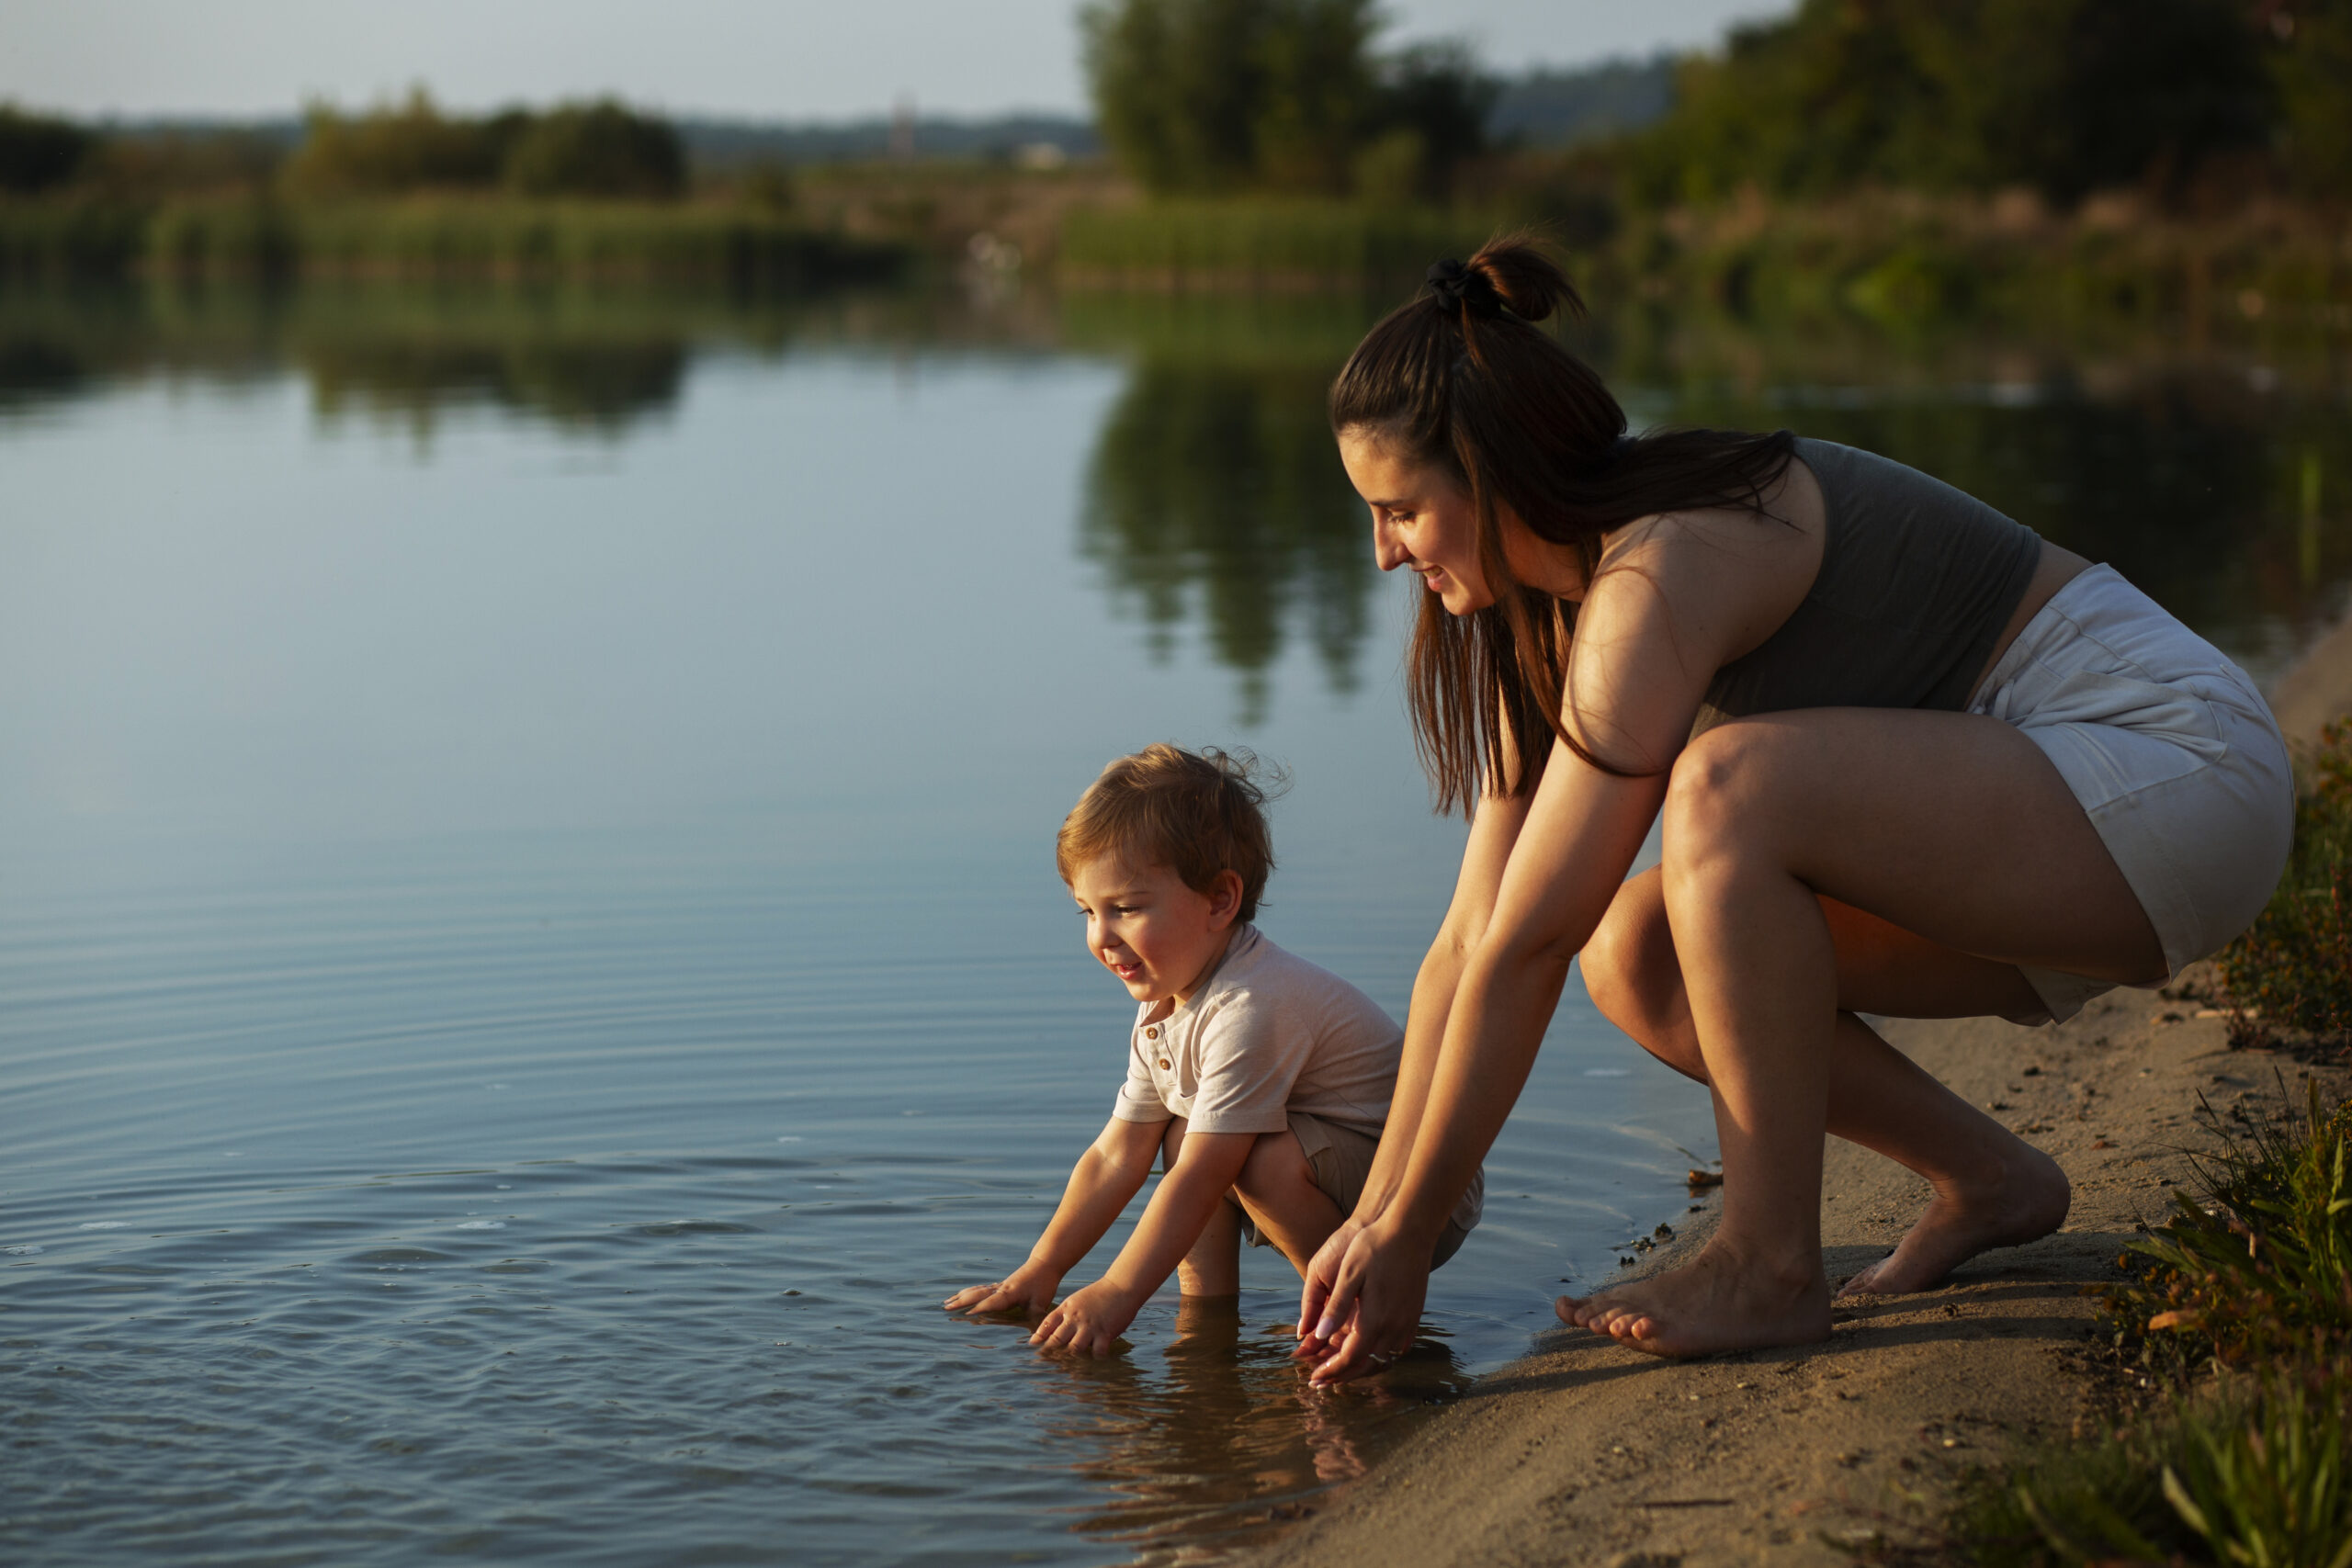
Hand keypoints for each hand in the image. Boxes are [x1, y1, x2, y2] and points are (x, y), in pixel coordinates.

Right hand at [944, 1263, 1058, 1317]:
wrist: (1045, 1263)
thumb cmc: (1044, 1283)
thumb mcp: (1041, 1302)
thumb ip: (1035, 1318)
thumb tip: (1034, 1339)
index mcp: (1008, 1293)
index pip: (990, 1303)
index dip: (978, 1310)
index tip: (965, 1317)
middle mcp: (999, 1288)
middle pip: (976, 1295)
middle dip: (960, 1302)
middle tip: (945, 1308)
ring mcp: (999, 1285)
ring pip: (976, 1290)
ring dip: (961, 1296)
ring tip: (946, 1302)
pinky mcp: (1000, 1284)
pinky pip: (980, 1288)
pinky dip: (969, 1292)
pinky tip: (963, 1294)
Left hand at [1028, 1279, 1138, 1356]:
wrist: (1120, 1285)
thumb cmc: (1098, 1294)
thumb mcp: (1076, 1301)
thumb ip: (1064, 1314)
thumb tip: (1052, 1330)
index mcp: (1067, 1309)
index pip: (1047, 1324)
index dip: (1038, 1337)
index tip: (1032, 1347)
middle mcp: (1075, 1318)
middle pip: (1056, 1340)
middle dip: (1049, 1354)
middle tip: (1044, 1365)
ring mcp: (1090, 1326)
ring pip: (1074, 1349)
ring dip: (1071, 1360)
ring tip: (1067, 1371)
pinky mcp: (1105, 1332)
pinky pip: (1098, 1352)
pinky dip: (1095, 1360)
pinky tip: (1093, 1365)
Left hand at [1296, 1219, 1429, 1386]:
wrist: (1411, 1229)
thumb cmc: (1374, 1247)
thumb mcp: (1349, 1274)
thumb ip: (1335, 1307)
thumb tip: (1320, 1337)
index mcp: (1374, 1318)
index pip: (1350, 1358)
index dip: (1331, 1371)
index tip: (1314, 1378)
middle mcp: (1394, 1326)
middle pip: (1368, 1364)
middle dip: (1344, 1375)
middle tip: (1322, 1380)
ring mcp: (1407, 1321)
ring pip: (1384, 1357)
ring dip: (1363, 1366)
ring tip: (1342, 1368)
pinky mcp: (1414, 1313)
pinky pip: (1398, 1345)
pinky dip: (1381, 1353)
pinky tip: (1371, 1350)